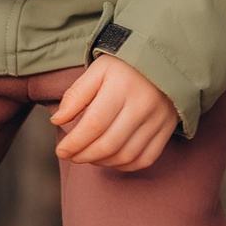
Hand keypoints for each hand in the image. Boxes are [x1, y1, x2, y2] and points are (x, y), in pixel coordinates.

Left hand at [51, 55, 179, 171]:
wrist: (163, 60)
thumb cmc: (125, 66)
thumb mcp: (97, 70)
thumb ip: (76, 95)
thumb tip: (57, 120)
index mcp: (122, 87)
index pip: (94, 125)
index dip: (74, 143)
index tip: (61, 150)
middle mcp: (143, 105)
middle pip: (109, 144)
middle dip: (84, 156)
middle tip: (71, 156)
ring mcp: (158, 120)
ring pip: (126, 155)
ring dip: (102, 162)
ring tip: (88, 157)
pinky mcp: (167, 129)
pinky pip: (145, 158)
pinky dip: (125, 165)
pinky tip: (111, 159)